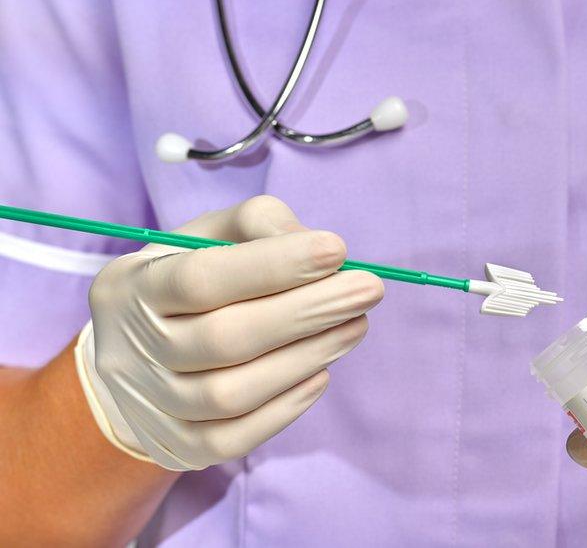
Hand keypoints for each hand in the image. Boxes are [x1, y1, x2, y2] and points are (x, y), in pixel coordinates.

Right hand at [77, 196, 383, 470]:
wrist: (131, 357)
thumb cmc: (186, 280)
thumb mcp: (207, 237)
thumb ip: (259, 226)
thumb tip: (324, 253)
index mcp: (132, 287)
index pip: (201, 277)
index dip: (274, 265)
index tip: (337, 250)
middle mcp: (132, 350)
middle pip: (225, 338)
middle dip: (308, 312)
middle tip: (368, 290)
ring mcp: (152, 406)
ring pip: (232, 393)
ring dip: (307, 357)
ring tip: (355, 326)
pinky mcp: (176, 447)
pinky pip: (234, 438)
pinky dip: (286, 407)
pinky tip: (322, 372)